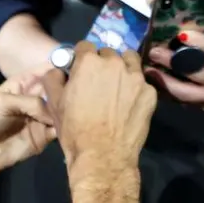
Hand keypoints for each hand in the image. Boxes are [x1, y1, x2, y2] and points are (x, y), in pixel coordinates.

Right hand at [44, 41, 155, 169]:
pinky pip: (142, 83)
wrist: (103, 156)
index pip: (85, 46)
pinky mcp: (150, 92)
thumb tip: (58, 70)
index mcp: (89, 62)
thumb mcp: (54, 103)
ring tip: (117, 88)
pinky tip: (129, 105)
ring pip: (129, 62)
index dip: (81, 58)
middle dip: (102, 64)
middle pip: (108, 54)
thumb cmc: (75, 130)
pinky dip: (135, 89)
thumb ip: (53, 78)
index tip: (81, 70)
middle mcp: (114, 63)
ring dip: (123, 69)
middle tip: (99, 84)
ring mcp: (136, 77)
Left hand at [148, 25, 203, 109]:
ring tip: (148, 69)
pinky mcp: (203, 108)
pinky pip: (182, 100)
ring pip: (184, 93)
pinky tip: (155, 80)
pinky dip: (167, 91)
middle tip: (153, 51)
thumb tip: (187, 14)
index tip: (180, 34)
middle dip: (171, 63)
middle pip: (194, 74)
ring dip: (163, 81)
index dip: (200, 42)